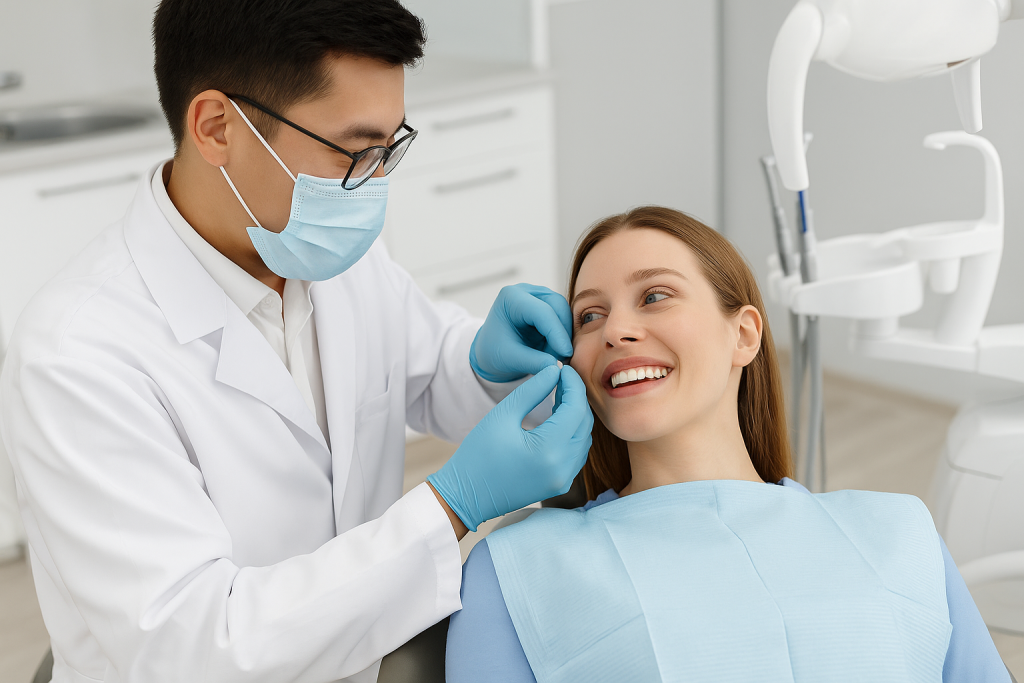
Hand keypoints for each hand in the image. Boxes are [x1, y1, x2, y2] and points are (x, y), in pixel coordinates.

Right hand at [426, 364, 592, 530]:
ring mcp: (564, 479)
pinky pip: (576, 453)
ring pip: (583, 438)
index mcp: (549, 450)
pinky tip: (558, 418)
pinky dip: (572, 432)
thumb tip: (554, 371)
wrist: (466, 496)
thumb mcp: (503, 414)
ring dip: (576, 415)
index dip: (572, 384)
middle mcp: (563, 468)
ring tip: (559, 394)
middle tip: (561, 378)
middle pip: (584, 423)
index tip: (562, 368)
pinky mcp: (560, 484)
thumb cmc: (478, 454)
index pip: (576, 408)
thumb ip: (532, 390)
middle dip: (576, 397)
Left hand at [470, 284, 573, 382]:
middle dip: (562, 333)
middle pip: (558, 306)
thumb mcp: (510, 359)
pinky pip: (564, 319)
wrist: (491, 351)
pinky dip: (563, 336)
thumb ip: (534, 362)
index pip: (542, 311)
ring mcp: (539, 297)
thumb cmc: (494, 351)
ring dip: (564, 336)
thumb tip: (559, 367)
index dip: (557, 333)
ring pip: (565, 312)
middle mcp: (527, 292)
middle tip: (560, 358)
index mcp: (511, 297)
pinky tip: (556, 352)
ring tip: (555, 357)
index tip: (566, 353)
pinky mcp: (549, 306)